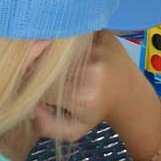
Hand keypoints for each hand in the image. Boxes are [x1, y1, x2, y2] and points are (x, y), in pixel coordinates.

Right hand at [31, 32, 158, 141]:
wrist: (131, 95)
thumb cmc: (97, 111)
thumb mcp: (74, 129)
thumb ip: (47, 127)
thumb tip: (30, 108)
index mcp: (80, 95)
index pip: (40, 84)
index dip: (29, 83)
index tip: (30, 86)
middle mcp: (90, 70)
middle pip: (48, 60)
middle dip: (37, 63)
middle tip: (35, 68)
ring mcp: (98, 48)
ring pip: (59, 43)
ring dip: (50, 47)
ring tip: (49, 55)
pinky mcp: (104, 34)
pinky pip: (74, 30)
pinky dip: (65, 35)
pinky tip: (65, 44)